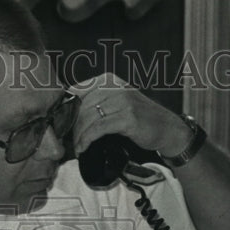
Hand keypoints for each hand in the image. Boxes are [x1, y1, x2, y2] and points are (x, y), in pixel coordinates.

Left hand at [68, 73, 190, 157]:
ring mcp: (123, 101)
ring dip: (79, 135)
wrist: (167, 129)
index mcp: (109, 80)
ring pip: (88, 118)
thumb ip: (97, 103)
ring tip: (77, 147)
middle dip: (72, 126)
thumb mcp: (118, 103)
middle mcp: (115, 87)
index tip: (61, 125)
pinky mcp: (127, 118)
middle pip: (81, 106)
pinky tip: (84, 148)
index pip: (78, 91)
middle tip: (69, 140)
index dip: (67, 109)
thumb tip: (69, 113)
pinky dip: (87, 140)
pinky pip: (98, 129)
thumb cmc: (141, 118)